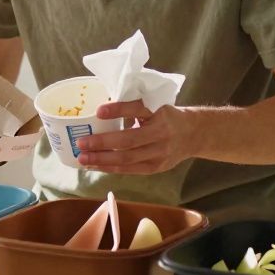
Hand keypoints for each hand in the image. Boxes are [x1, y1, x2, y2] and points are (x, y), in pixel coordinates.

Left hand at [75, 101, 199, 174]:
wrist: (193, 134)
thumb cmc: (166, 116)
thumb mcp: (155, 105)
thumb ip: (134, 106)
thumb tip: (100, 109)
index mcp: (160, 113)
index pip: (138, 109)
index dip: (118, 110)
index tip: (99, 110)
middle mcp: (161, 134)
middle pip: (129, 141)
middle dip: (102, 143)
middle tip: (81, 143)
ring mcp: (159, 153)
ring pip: (127, 159)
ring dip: (102, 160)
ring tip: (83, 159)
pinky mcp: (156, 167)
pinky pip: (130, 169)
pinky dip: (110, 168)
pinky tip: (95, 166)